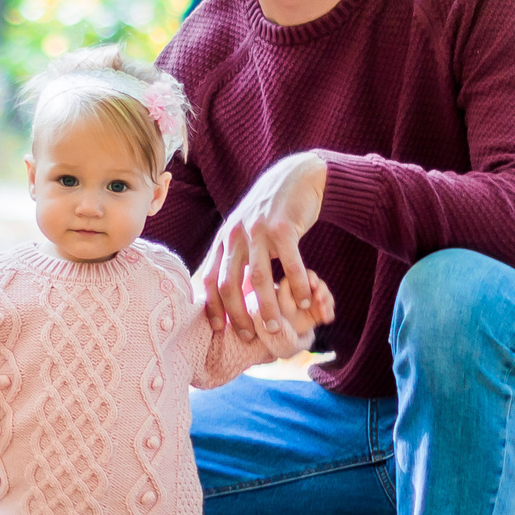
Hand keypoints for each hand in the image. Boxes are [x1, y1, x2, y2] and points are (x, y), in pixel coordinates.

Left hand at [198, 150, 327, 340]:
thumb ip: (235, 258)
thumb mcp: (245, 231)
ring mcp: (259, 230)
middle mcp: (236, 235)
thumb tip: (223, 292)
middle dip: (238, 315)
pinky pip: (290, 264)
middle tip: (250, 337)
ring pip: (259, 278)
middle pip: (229, 283)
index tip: (219, 330)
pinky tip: (306, 302)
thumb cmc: (272, 212)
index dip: (212, 306)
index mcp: (224, 239)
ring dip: (267, 308)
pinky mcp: (284, 227)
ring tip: (276, 329)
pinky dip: (297, 286)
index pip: (209, 278)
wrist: (298, 177)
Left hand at [282, 272, 337, 344]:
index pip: (309, 276)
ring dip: (327, 303)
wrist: (283, 328)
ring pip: (327, 297)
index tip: (313, 285)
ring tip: (322, 312)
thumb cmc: (279, 309)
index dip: (312, 279)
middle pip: (321, 285)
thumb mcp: (280, 297)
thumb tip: (298, 281)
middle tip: (319, 299)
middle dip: (322, 291)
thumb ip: (286, 285)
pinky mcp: (322, 311)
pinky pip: (329, 310)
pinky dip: (329, 313)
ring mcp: (318, 299)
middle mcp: (310, 289)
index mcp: (299, 282)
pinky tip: (325, 319)